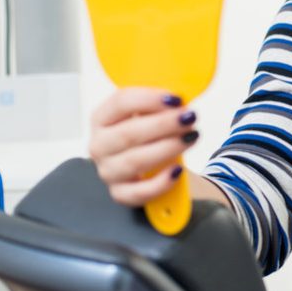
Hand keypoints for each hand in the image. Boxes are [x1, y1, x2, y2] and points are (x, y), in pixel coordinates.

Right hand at [88, 88, 199, 205]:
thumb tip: (181, 97)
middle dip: (163, 124)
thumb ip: (161, 103)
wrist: (156, 164)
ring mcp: (108, 171)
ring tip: (191, 137)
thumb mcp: (152, 113)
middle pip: (128, 133)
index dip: (149, 99)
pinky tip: (178, 170)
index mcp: (103, 118)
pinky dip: (161, 182)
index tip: (176, 98)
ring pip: (135, 161)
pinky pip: (139, 192)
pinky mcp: (120, 193)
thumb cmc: (152, 133)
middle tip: (189, 117)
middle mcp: (100, 145)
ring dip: (167, 147)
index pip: (120, 102)